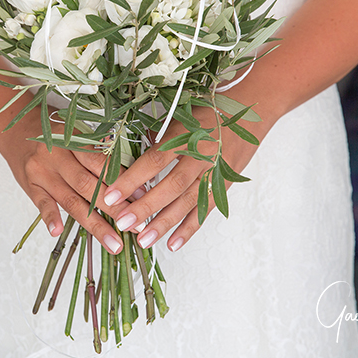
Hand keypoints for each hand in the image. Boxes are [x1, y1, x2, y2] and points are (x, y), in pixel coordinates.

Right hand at [0, 107, 143, 254]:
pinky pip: (41, 203)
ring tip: (114, 243)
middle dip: (115, 209)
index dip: (123, 182)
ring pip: (71, 200)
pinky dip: (50, 217)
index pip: (102, 164)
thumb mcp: (77, 131)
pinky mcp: (29, 185)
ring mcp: (42, 171)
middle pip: (90, 186)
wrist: (14, 126)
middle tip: (137, 228)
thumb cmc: (53, 130)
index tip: (144, 199)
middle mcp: (58, 156)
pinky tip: (58, 232)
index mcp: (74, 139)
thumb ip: (99, 150)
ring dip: (94, 225)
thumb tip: (132, 175)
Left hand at [101, 105, 272, 251]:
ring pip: (188, 202)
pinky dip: (190, 228)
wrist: (248, 114)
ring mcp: (215, 172)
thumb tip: (125, 152)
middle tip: (123, 224)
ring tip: (144, 241)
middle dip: (145, 207)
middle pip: (171, 186)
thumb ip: (153, 136)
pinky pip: (206, 210)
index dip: (131, 179)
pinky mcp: (225, 185)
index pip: (154, 160)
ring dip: (165, 223)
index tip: (110, 195)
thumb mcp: (177, 116)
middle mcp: (201, 155)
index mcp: (185, 135)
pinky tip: (173, 243)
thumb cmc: (205, 113)